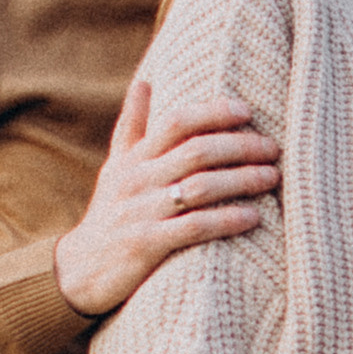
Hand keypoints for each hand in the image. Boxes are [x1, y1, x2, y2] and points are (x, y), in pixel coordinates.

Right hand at [53, 79, 280, 318]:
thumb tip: (145, 81)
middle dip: (240, 146)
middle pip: (196, 151)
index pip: (176, 121)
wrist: (79, 271)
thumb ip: (132, 126)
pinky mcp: (145, 244)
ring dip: (241, 180)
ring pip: (199, 187)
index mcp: (133, 158)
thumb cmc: (108, 214)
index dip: (213, 112)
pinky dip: (226, 220)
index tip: (247, 111)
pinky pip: (193, 227)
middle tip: (273, 148)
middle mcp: (137, 180)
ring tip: (271, 177)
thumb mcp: (115, 167)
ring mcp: (140, 212)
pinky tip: (253, 217)